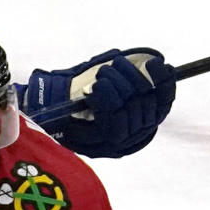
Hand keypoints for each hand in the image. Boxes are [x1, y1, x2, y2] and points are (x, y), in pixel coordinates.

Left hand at [23, 47, 175, 157]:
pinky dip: (107, 96)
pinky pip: (113, 118)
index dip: (164, 82)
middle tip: (111, 67)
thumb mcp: (105, 85)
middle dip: (131, 79)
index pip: (164, 101)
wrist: (44, 115)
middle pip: (147, 102)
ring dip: (117, 84)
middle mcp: (134, 135)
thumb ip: (129, 77)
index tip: (157, 63)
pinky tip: (98, 86)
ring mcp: (117, 142)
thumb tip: (153, 63)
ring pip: (130, 108)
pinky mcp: (99, 146)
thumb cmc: (77, 99)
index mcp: (141, 120)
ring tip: (102, 75)